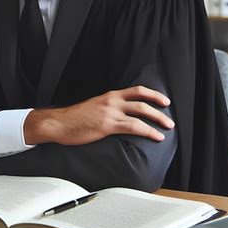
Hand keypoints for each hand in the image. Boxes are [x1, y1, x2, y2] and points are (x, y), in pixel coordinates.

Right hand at [24, 86, 174, 145]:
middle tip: (169, 117)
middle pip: (141, 100)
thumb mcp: (93, 108)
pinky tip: (156, 136)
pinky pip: (134, 126)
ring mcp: (110, 112)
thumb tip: (118, 117)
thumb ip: (106, 109)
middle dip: (159, 107)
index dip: (152, 94)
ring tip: (167, 127)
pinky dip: (148, 131)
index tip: (163, 100)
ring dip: (158, 119)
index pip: (135, 90)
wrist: (58, 123)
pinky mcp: (108, 124)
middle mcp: (111, 100)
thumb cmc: (73, 119)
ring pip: (141, 111)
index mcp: (108, 96)